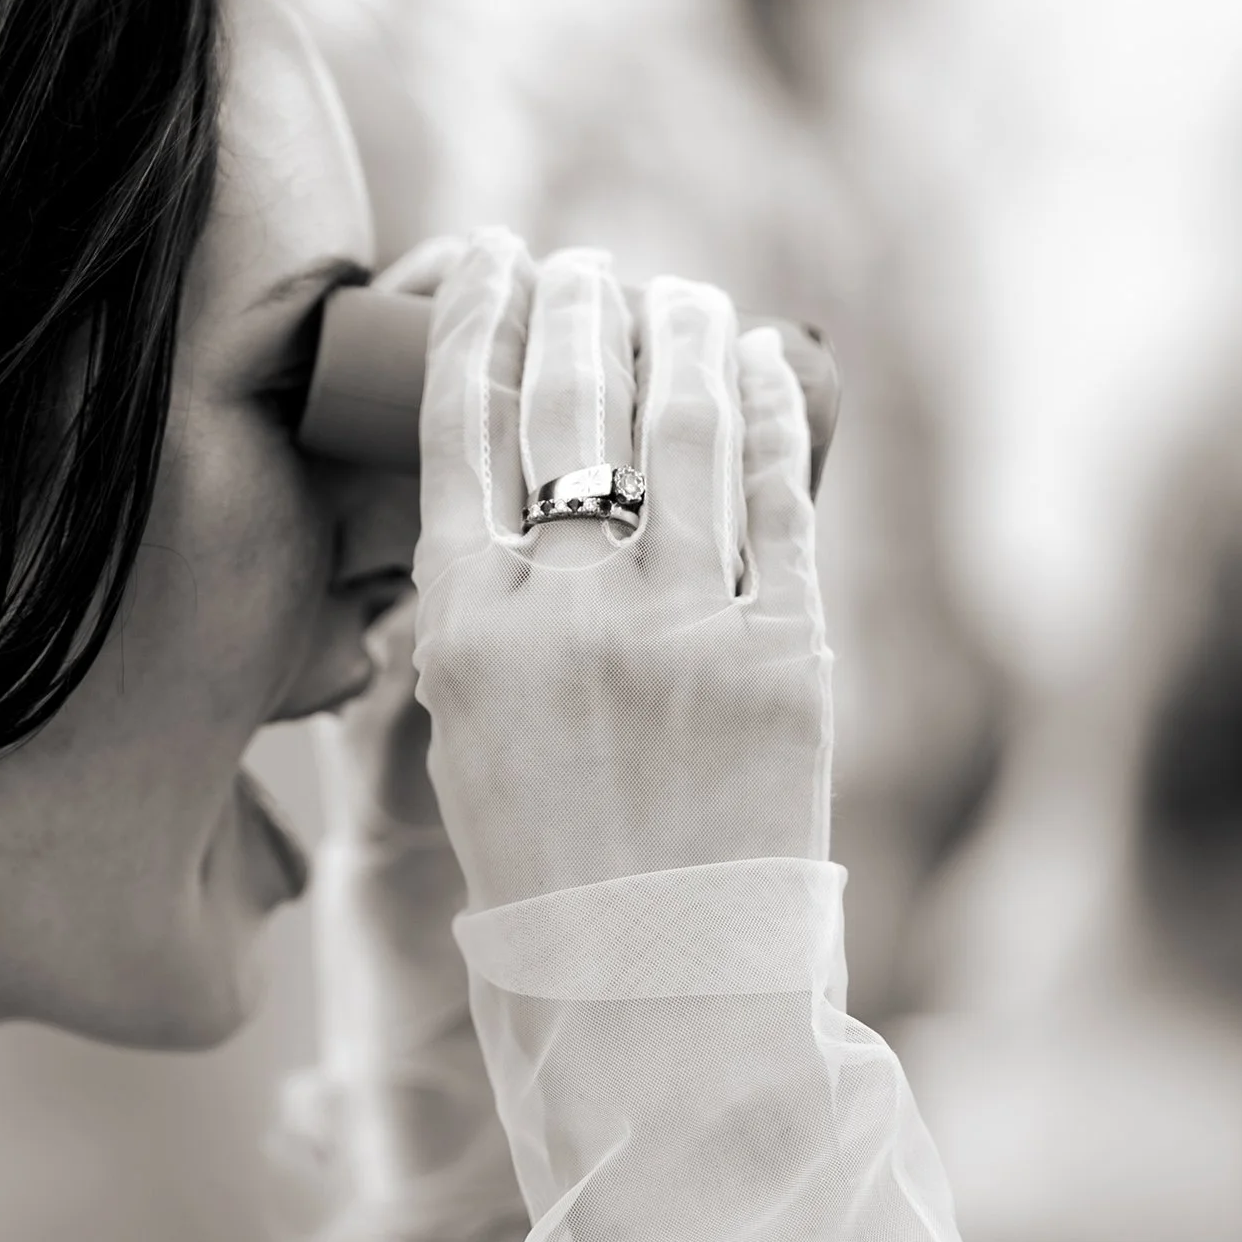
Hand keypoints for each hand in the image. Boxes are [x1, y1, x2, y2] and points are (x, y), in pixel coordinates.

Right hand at [410, 232, 830, 909]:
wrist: (658, 982)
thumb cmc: (544, 861)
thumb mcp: (464, 732)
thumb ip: (473, 614)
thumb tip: (501, 492)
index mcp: (462, 633)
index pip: (456, 431)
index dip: (472, 324)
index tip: (486, 258)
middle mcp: (563, 616)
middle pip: (569, 402)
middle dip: (580, 304)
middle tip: (588, 267)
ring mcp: (678, 632)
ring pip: (682, 428)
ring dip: (681, 334)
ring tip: (678, 301)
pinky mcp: (785, 658)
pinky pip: (780, 502)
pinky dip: (769, 418)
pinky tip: (761, 372)